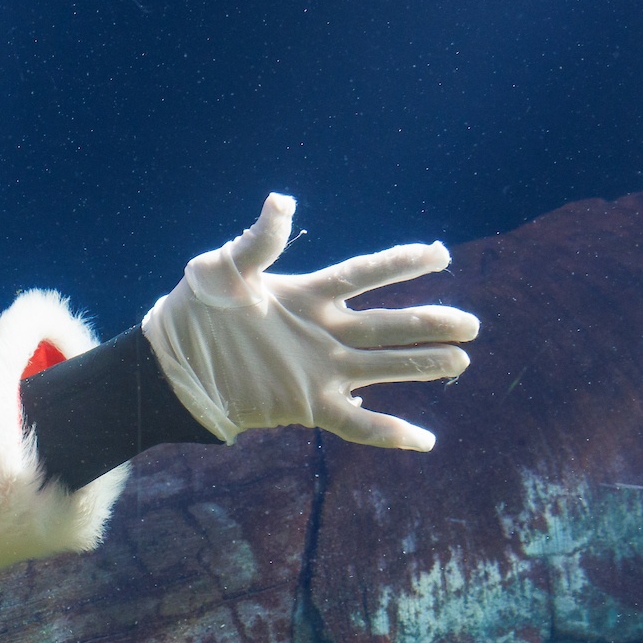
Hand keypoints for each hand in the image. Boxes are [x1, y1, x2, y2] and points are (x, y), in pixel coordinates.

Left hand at [142, 193, 479, 450]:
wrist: (171, 363)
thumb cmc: (194, 309)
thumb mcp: (221, 269)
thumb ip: (260, 240)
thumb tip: (284, 202)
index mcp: (308, 295)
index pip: (364, 274)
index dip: (402, 262)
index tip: (441, 253)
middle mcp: (324, 332)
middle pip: (389, 324)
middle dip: (430, 323)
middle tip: (471, 325)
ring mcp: (320, 370)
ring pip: (385, 368)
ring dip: (422, 366)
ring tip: (459, 362)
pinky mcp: (309, 405)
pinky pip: (357, 422)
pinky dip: (390, 433)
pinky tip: (424, 441)